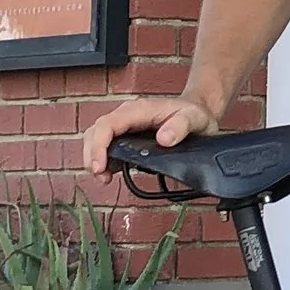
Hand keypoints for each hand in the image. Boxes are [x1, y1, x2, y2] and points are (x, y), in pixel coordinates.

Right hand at [82, 96, 219, 176]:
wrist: (197, 112)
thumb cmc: (194, 114)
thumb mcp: (194, 118)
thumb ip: (181, 126)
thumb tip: (163, 140)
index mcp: (138, 110)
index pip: (107, 125)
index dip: (98, 146)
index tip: (100, 167)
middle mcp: (126, 116)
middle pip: (95, 132)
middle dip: (92, 155)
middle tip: (101, 177)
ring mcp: (124, 127)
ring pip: (96, 139)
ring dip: (94, 159)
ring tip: (104, 178)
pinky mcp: (126, 139)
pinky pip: (106, 148)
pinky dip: (103, 161)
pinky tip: (108, 175)